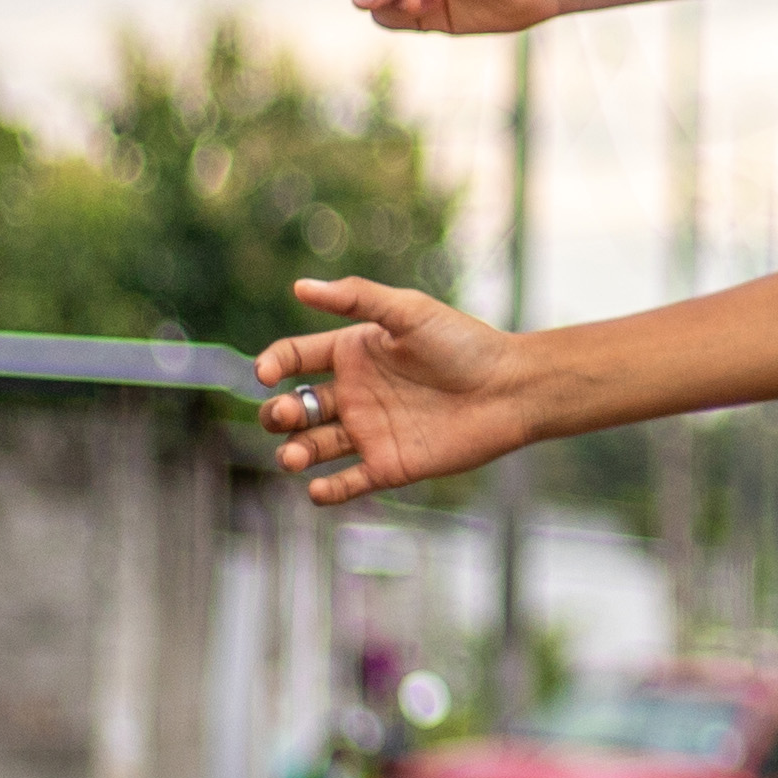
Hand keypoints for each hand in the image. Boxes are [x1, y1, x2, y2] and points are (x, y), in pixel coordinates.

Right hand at [254, 278, 535, 501]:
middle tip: (284, 415)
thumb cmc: (464, 344)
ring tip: (294, 456)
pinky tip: (316, 489)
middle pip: (295, 406)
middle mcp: (354, 392)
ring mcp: (368, 431)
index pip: (293, 357)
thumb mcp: (410, 312)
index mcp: (352, 353)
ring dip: (295, 452)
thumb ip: (358, 299)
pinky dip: (328, 490)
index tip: (267, 374)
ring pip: (313, 446)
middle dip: (279, 413)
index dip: (272, 364)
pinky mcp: (388, 464)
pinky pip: (348, 482)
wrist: (510, 389)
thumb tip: (301, 286)